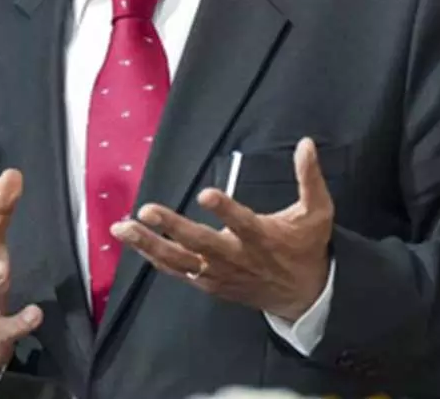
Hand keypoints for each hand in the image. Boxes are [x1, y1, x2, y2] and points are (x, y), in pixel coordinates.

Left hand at [112, 137, 333, 320]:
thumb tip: (306, 143)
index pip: (243, 222)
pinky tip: (133, 243)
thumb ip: (310, 178)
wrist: (304, 296)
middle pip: (201, 243)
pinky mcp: (208, 284)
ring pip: (180, 260)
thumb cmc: (306, 248)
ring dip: (149, 245)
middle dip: (172, 228)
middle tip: (147, 210)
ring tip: (121, 229)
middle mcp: (237, 257)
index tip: (206, 193)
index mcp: (263, 238)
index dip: (226, 209)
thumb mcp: (318, 213)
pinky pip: (176, 272)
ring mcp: (219, 274)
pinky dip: (153, 258)